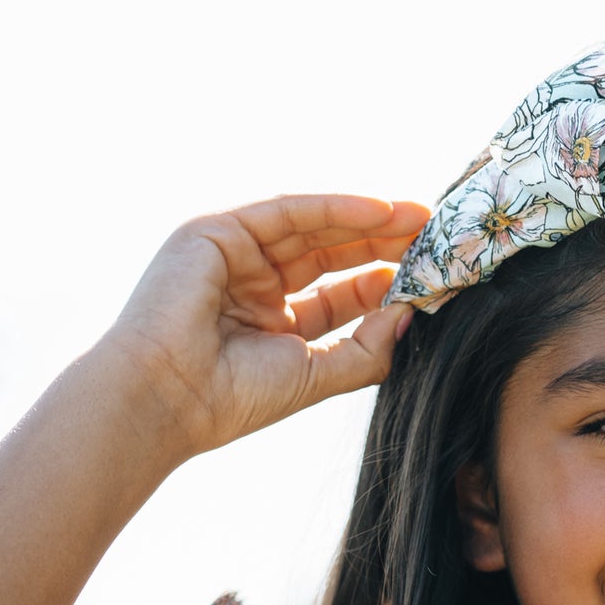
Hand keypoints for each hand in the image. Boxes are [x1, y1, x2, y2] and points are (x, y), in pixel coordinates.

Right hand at [103, 194, 430, 458]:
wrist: (169, 397)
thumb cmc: (235, 397)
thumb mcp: (318, 375)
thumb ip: (368, 349)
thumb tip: (412, 315)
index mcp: (274, 324)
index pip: (341, 294)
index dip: (385, 282)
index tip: (431, 278)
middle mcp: (255, 286)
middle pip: (332, 254)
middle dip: (384, 243)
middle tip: (435, 237)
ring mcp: (236, 256)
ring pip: (315, 228)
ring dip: (370, 220)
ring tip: (421, 220)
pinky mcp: (218, 231)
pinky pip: (289, 211)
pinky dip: (336, 207)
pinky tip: (381, 210)